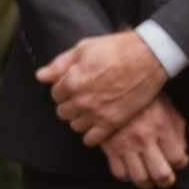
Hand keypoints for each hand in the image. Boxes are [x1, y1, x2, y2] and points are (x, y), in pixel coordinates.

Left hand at [37, 31, 166, 144]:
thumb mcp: (83, 49)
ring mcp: (97, 114)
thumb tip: (40, 76)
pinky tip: (94, 126)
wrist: (148, 58)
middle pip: (62, 112)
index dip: (62, 90)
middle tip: (79, 99)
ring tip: (88, 111)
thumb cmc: (114, 49)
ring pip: (75, 125)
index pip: (55, 94)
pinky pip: (92, 139)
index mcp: (71, 82)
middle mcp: (81, 101)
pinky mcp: (113, 123)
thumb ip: (59, 65)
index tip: (71, 87)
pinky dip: (90, 135)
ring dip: (78, 119)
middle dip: (68, 105)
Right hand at [100, 92, 188, 188]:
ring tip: (148, 174)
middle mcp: (143, 137)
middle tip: (165, 176)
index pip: (178, 159)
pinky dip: (127, 175)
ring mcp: (124, 143)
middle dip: (167, 180)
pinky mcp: (108, 146)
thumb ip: (177, 132)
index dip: (181, 163)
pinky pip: (119, 172)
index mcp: (161, 125)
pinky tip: (130, 167)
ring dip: (147, 181)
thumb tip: (180, 154)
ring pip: (140, 178)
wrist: (111, 85)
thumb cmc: (143, 97)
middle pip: (161, 175)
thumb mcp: (167, 107)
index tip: (178, 160)